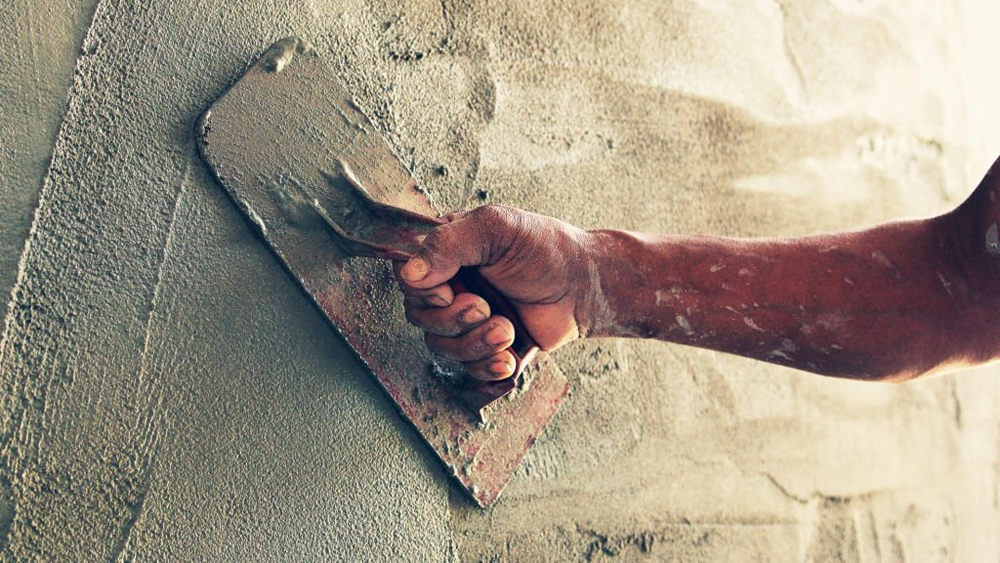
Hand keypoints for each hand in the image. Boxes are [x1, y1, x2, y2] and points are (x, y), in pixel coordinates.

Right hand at [396, 205, 589, 380]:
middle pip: (420, 317)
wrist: (585, 286)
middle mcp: (452, 287)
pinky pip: (469, 370)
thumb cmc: (546, 249)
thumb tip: (410, 272)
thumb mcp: (496, 227)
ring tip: (507, 329)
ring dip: (475, 344)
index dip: (425, 293)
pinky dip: (488, 367)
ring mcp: (467, 320)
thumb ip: (448, 243)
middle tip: (485, 308)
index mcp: (448, 254)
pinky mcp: (486, 348)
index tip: (450, 292)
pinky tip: (509, 356)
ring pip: (442, 347)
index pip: (408, 279)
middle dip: (453, 320)